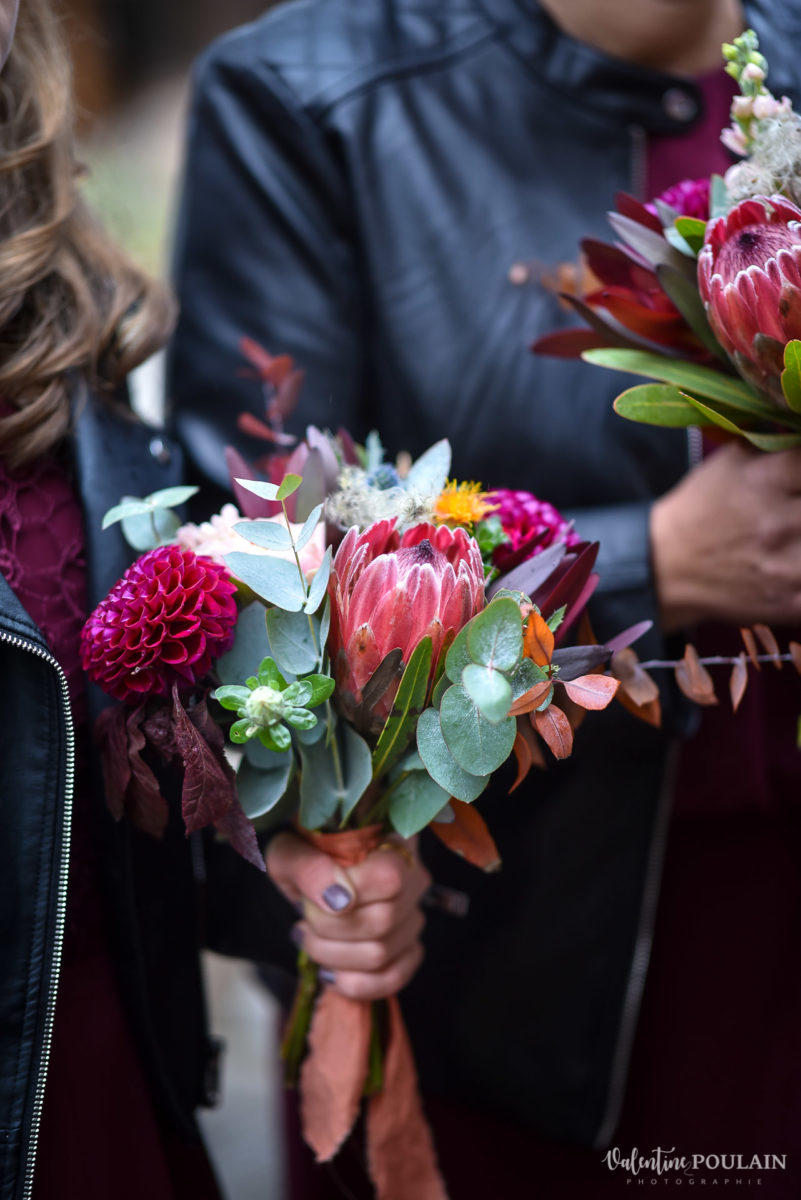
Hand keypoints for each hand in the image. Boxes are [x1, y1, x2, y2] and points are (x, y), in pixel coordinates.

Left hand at [266, 830, 430, 1001]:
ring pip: (380, 955)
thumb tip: (338, 899)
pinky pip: (392, 980)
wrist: (305, 880)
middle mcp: (414, 879)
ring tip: (310, 938)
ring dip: (331, 955)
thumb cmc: (301, 859)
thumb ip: (309, 867)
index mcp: (392, 843)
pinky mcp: (408, 951)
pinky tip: (329, 970)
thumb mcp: (289, 852)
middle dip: (328, 929)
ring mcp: (414, 918)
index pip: (389, 877)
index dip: (349, 893)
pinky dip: (353, 983)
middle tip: (304, 920)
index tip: (313, 898)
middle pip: (382, 922)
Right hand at [650, 441, 800, 631]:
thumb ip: (777, 445)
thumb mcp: (732, 461)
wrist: (666, 567)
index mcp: (765, 481)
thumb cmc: (701, 508)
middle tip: (798, 507)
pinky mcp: (790, 601)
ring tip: (798, 534)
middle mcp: (778, 523)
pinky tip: (797, 562)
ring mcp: (787, 567)